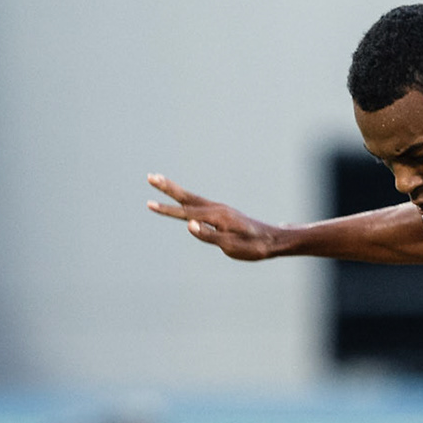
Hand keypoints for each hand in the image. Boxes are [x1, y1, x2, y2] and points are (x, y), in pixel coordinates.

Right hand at [145, 174, 279, 260]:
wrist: (273, 240)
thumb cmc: (253, 246)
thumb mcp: (231, 246)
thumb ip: (209, 235)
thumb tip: (189, 224)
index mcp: (216, 216)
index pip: (186, 212)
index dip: (167, 210)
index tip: (149, 204)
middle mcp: (216, 208)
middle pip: (187, 197)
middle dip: (167, 187)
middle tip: (150, 177)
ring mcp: (219, 209)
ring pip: (192, 198)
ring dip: (175, 190)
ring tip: (160, 181)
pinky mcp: (222, 213)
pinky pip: (199, 203)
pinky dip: (186, 198)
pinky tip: (182, 200)